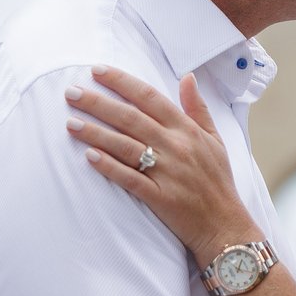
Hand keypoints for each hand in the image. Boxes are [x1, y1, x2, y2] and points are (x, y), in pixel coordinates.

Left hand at [66, 66, 255, 262]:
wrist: (225, 225)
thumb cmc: (217, 181)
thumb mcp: (214, 139)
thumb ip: (197, 108)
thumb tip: (187, 77)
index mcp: (187, 129)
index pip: (149, 97)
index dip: (122, 82)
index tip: (97, 71)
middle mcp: (176, 146)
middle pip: (131, 117)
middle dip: (98, 103)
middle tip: (71, 93)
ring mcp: (167, 172)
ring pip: (125, 146)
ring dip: (96, 133)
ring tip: (70, 123)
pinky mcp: (160, 197)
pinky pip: (130, 178)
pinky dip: (110, 167)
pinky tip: (89, 156)